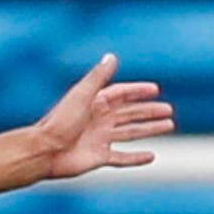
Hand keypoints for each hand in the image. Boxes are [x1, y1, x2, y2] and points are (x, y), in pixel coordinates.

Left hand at [36, 54, 176, 180]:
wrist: (44, 151)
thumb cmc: (60, 121)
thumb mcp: (81, 94)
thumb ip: (98, 76)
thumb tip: (111, 56)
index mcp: (95, 104)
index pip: (121, 94)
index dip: (137, 91)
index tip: (155, 89)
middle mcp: (99, 121)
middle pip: (129, 114)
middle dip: (148, 111)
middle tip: (168, 110)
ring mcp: (99, 139)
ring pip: (130, 133)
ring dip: (148, 129)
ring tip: (168, 125)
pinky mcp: (99, 158)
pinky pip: (122, 158)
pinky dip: (137, 158)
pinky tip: (151, 156)